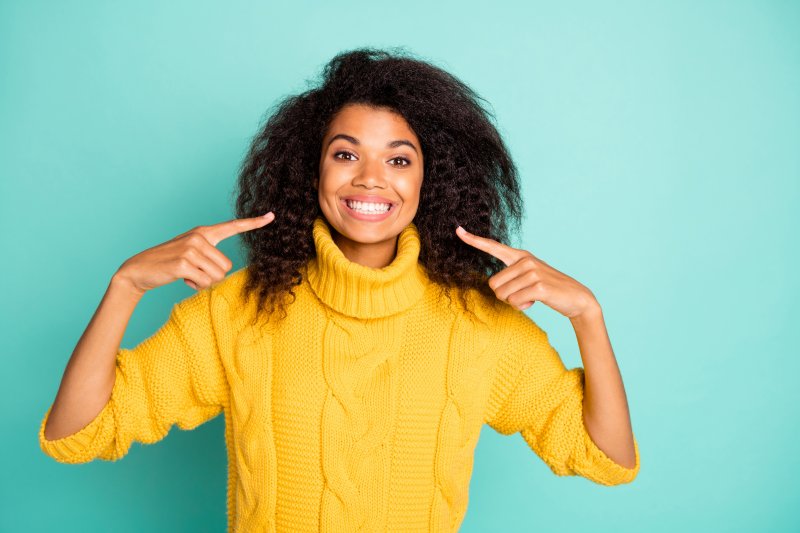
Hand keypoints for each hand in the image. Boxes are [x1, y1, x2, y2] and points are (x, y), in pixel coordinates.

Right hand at [115, 212, 275, 293]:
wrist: (139, 270)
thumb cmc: (169, 264)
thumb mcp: (191, 253)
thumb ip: (209, 255)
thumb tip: (226, 271)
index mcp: (203, 232)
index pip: (233, 226)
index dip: (254, 223)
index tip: (272, 216)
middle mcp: (199, 237)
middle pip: (227, 266)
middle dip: (213, 276)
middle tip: (194, 273)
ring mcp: (191, 249)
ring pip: (217, 275)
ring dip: (204, 282)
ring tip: (187, 275)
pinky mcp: (184, 263)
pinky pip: (204, 282)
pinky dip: (195, 286)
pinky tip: (181, 278)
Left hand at [455, 225, 597, 318]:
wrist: (576, 298)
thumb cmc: (548, 289)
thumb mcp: (529, 278)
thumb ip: (512, 276)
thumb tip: (494, 286)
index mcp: (520, 256)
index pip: (493, 247)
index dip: (474, 240)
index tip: (458, 230)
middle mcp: (525, 260)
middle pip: (493, 284)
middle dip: (504, 296)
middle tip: (522, 295)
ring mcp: (532, 271)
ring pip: (503, 295)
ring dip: (514, 303)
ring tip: (530, 298)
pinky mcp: (539, 285)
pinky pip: (515, 301)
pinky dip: (523, 307)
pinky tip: (535, 302)